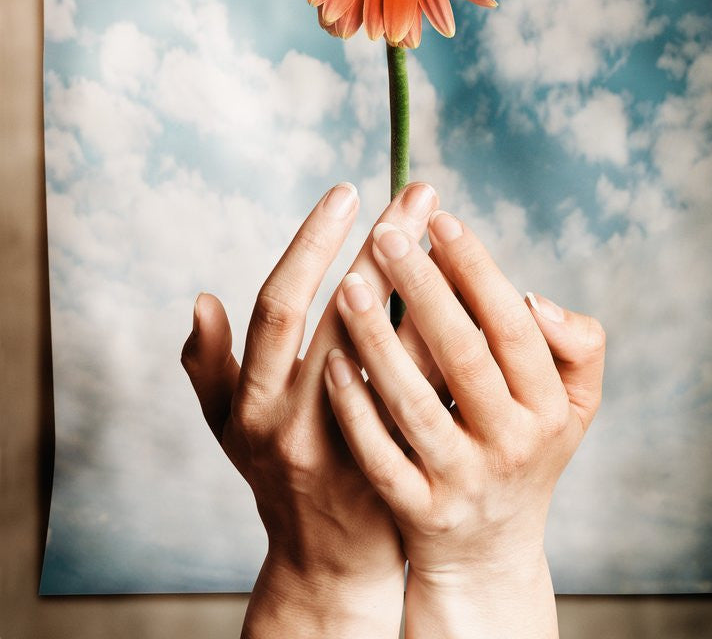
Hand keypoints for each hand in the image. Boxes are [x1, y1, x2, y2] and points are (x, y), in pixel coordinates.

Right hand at [181, 181, 439, 638]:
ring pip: (402, 351)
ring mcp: (358, 444)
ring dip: (428, 283)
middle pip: (350, 315)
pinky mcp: (408, 459)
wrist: (329, 559)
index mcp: (255, 403)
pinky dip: (448, 335)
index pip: (282, 305)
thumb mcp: (227, 425)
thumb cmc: (272, 473)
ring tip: (448, 228)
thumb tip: (201, 300)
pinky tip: (471, 291)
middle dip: (384, 245)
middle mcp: (303, 422)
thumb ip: (208, 365)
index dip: (312, 244)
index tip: (346, 191)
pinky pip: (433, 388)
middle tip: (417, 192)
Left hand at [324, 209, 605, 638]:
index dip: (477, 270)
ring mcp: (460, 480)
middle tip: (386, 231)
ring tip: (349, 282)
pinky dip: (356, 409)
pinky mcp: (417, 510)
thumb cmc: (527, 451)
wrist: (490, 553)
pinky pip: (380, 456)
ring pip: (414, 403)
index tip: (439, 219)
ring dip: (379, 339)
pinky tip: (331, 362)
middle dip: (423, 288)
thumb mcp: (572, 405)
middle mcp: (509, 444)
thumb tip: (534, 298)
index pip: (513, 326)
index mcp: (548, 408)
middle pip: (463, 356)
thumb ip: (576, 345)